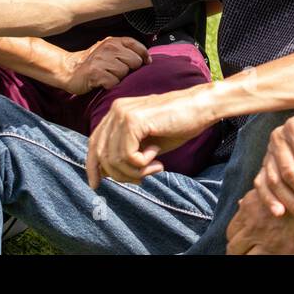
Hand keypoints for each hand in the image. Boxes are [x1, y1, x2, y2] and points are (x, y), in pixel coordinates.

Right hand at [60, 36, 150, 95]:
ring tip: (107, 76)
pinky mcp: (95, 72)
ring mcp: (101, 59)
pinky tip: (102, 82)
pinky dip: (109, 85)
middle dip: (129, 70)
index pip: (137, 46)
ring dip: (118, 78)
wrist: (69, 69)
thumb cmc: (93, 62)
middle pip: (135, 62)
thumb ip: (125, 50)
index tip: (145, 63)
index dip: (144, 56)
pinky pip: (113, 83)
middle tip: (117, 71)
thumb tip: (148, 59)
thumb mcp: (108, 50)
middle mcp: (108, 47)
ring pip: (124, 73)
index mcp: (113, 41)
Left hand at [85, 87, 213, 187]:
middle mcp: (116, 110)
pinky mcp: (134, 120)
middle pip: (101, 155)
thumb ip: (126, 153)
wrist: (200, 108)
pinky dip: (142, 163)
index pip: (95, 143)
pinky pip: (127, 155)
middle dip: (120, 174)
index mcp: (116, 113)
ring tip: (154, 166)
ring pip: (114, 159)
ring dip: (135, 171)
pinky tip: (156, 155)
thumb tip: (107, 173)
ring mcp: (123, 113)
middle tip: (143, 178)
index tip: (96, 185)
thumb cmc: (178, 125)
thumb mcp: (146, 143)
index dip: (93, 167)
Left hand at [226, 188, 293, 254]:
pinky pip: (266, 262)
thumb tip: (240, 203)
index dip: (237, 238)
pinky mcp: (286, 254)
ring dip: (251, 256)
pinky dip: (267, 260)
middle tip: (248, 252)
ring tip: (265, 252)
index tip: (243, 241)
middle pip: (235, 247)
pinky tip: (276, 254)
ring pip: (247, 258)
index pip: (232, 230)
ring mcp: (269, 243)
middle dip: (239, 251)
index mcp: (250, 207)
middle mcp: (255, 226)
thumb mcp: (277, 186)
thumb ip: (258, 196)